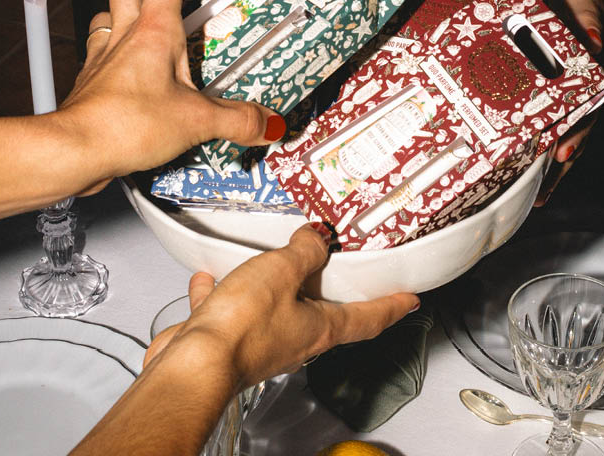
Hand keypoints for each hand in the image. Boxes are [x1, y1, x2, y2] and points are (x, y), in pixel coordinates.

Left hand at [59, 0, 285, 192]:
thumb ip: (238, 119)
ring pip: (108, 7)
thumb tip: (268, 123)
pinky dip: (114, 41)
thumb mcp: (197, 121)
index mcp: (154, 31)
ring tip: (142, 1)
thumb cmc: (125, 125)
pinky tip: (125, 57)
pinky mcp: (93, 78)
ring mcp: (104, 54)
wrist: (74, 150)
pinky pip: (100, 45)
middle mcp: (125, 34)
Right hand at [144, 223, 419, 389]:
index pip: (368, 318)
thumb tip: (317, 238)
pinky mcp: (228, 341)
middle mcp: (294, 340)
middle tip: (338, 268)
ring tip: (268, 261)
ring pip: (274, 309)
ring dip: (272, 286)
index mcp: (319, 327)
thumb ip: (303, 251)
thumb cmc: (242, 327)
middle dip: (329, 290)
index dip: (392, 307)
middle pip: (323, 313)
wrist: (193, 365)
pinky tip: (209, 277)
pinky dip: (222, 292)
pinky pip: (229, 311)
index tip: (410, 299)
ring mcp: (261, 343)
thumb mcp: (283, 272)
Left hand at [535, 0, 603, 203]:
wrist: (586, 4)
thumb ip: (588, 15)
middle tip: (542, 190)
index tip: (564, 151)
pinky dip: (538, 149)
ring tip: (536, 197)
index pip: (584, 106)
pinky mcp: (551, 99)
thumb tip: (592, 41)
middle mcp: (580, 92)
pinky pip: (546, 126)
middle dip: (558, 162)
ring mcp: (566, 99)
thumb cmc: (580, 1)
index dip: (575, 129)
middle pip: (573, 131)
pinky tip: (528, 174)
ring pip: (561, 136)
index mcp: (587, 72)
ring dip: (549, 166)